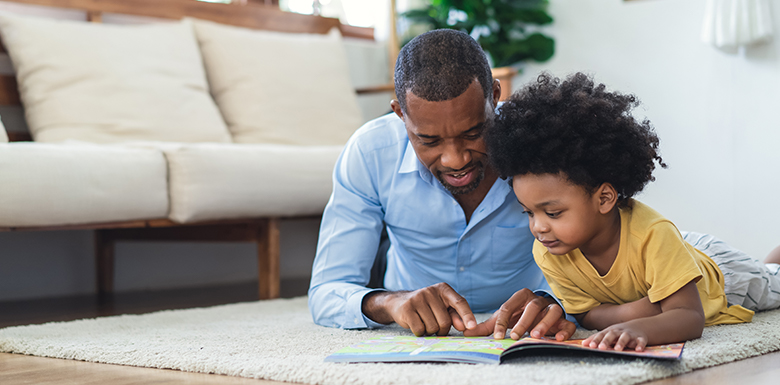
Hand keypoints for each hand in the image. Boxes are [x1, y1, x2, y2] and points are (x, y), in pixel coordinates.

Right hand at [362, 283, 476, 336]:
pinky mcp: (407, 308)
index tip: (472, 327)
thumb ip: (455, 315)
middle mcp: (430, 291)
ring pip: (432, 327)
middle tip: (435, 326)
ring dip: (430, 331)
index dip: (467, 315)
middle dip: (442, 329)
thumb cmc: (426, 306)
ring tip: (424, 323)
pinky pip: (420, 329)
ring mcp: (418, 298)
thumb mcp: (442, 306)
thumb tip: (465, 326)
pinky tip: (416, 324)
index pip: (459, 302)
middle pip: (445, 321)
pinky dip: (420, 332)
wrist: (399, 302)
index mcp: (443, 289)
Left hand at [463, 288, 575, 340]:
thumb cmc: (519, 316)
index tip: (497, 336)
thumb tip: (467, 332)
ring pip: (551, 311)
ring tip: (535, 335)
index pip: (509, 306)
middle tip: (515, 336)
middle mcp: (537, 300)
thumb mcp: (503, 319)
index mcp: (521, 297)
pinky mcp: (564, 320)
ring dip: (544, 323)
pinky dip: (563, 330)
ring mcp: (552, 308)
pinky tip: (556, 338)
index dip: (502, 321)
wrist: (540, 314)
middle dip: (523, 322)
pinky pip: (567, 323)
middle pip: (531, 307)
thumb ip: (487, 326)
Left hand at [582, 322, 647, 351]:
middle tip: (601, 348)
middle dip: (606, 341)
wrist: (638, 327)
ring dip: (621, 343)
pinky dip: (640, 345)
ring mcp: (630, 334)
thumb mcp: (608, 333)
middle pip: (611, 335)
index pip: (601, 335)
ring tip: (617, 349)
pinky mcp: (640, 338)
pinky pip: (641, 341)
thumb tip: (583, 344)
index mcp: (610, 331)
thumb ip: (596, 338)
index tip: (590, 346)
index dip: (595, 340)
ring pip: (625, 337)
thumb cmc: (619, 332)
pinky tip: (638, 350)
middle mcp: (619, 332)